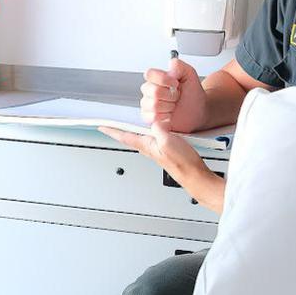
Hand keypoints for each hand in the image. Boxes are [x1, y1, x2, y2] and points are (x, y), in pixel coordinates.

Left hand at [99, 121, 223, 211]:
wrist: (194, 175)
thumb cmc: (182, 163)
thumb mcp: (168, 141)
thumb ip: (159, 129)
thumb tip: (154, 119)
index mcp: (146, 145)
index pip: (123, 136)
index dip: (111, 130)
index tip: (101, 125)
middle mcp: (148, 148)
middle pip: (129, 136)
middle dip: (119, 128)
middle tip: (110, 122)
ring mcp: (156, 149)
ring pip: (140, 136)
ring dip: (132, 129)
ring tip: (126, 122)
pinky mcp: (165, 150)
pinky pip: (152, 137)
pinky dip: (148, 130)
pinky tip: (153, 127)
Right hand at [141, 58, 206, 131]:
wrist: (198, 111)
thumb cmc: (192, 95)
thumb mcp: (190, 75)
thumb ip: (180, 66)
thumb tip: (170, 64)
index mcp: (157, 78)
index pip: (150, 74)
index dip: (164, 80)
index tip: (176, 83)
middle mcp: (150, 90)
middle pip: (154, 92)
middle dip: (171, 96)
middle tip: (177, 96)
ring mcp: (148, 104)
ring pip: (154, 105)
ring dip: (169, 107)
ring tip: (173, 106)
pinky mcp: (149, 117)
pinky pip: (152, 117)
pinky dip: (165, 117)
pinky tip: (169, 114)